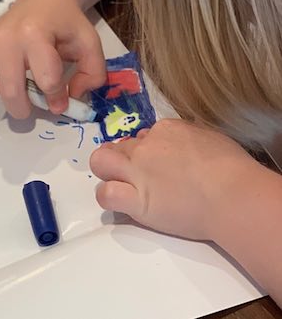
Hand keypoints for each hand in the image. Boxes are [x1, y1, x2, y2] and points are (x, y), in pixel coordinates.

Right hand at [0, 0, 105, 117]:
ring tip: (0, 87)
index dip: (57, 98)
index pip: (45, 79)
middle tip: (33, 105)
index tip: (61, 101)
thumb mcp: (89, 45)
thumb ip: (92, 75)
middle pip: (9, 86)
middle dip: (24, 106)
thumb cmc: (66, 23)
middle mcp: (8, 35)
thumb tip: (72, 99)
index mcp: (37, 34)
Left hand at [90, 119, 265, 240]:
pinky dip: (108, 198)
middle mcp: (146, 148)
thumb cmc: (233, 169)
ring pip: (100, 162)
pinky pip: (105, 194)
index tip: (162, 164)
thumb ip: (188, 136)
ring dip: (106, 171)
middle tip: (138, 175)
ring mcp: (137, 172)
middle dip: (124, 159)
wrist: (234, 196)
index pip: (144, 136)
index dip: (149, 150)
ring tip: (121, 184)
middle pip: (120, 147)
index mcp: (166, 130)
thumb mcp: (211, 137)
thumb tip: (177, 143)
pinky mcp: (136, 200)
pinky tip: (122, 204)